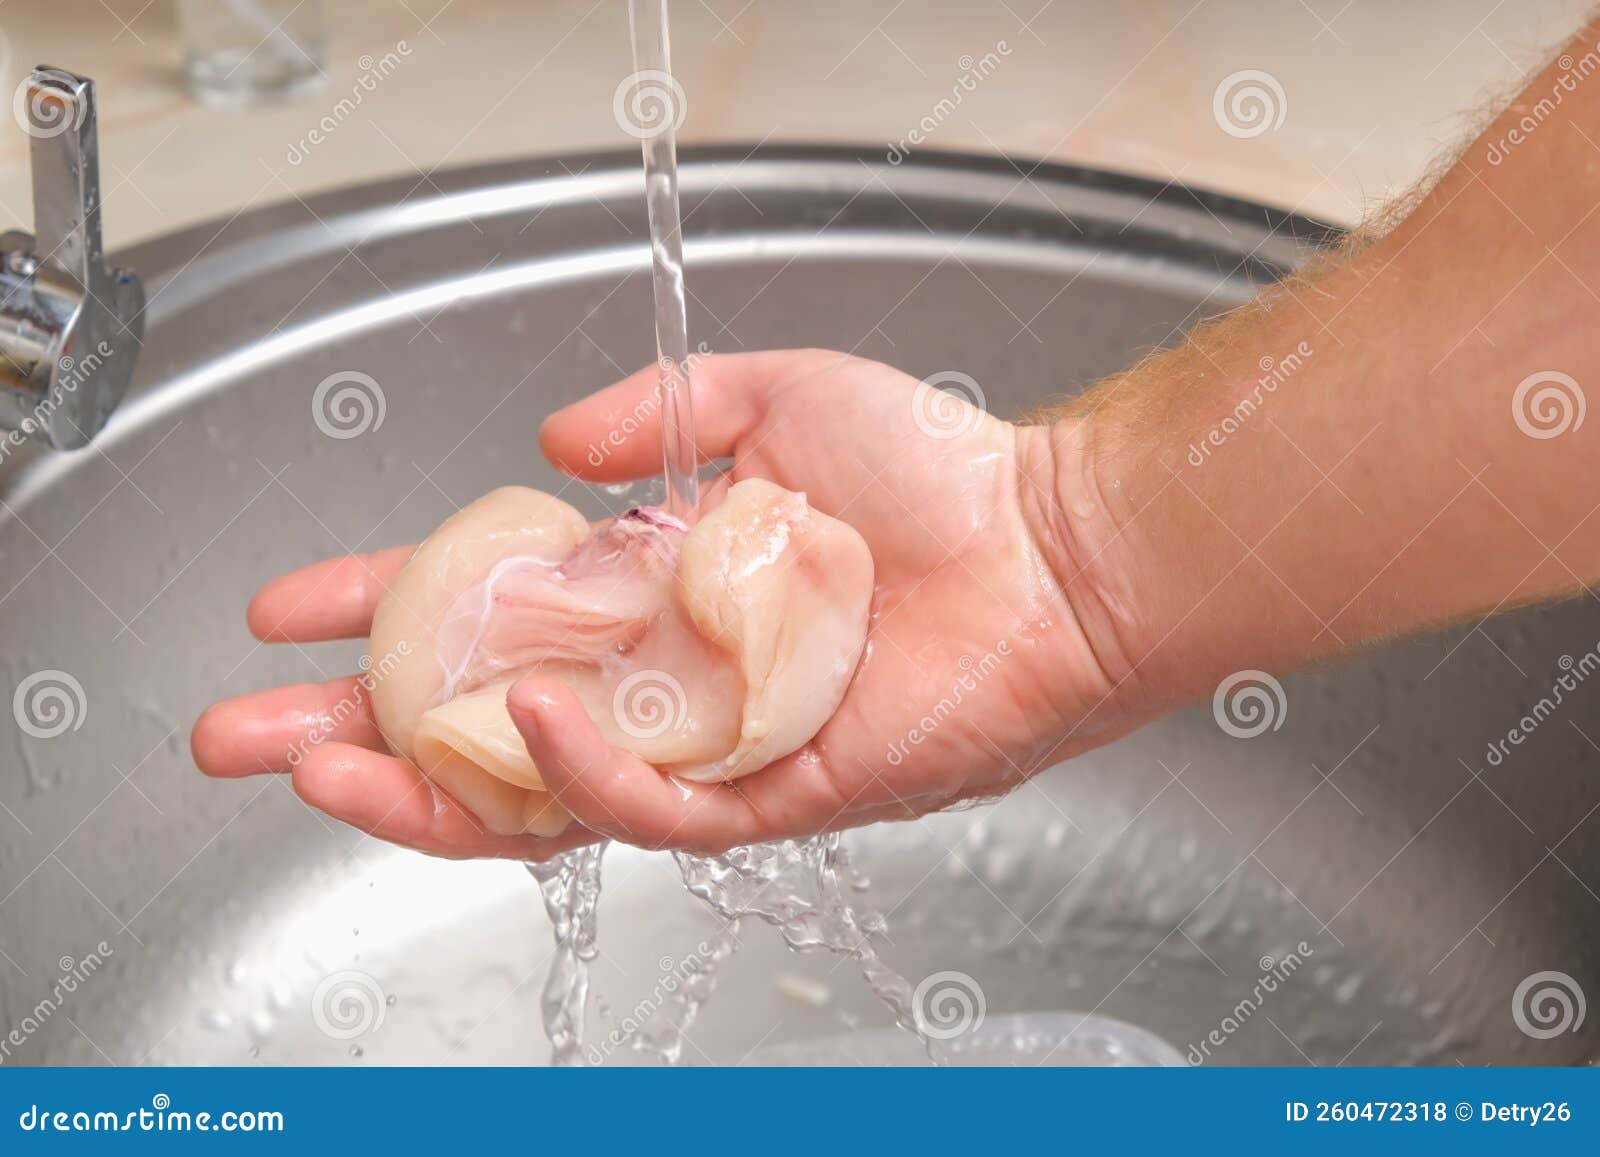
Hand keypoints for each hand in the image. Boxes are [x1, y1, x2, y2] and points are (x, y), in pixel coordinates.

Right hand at [192, 350, 1132, 856]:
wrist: (1046, 548)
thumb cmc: (935, 478)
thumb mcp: (776, 398)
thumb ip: (661, 412)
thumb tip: (553, 440)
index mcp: (648, 594)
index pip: (484, 615)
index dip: (380, 610)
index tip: (287, 606)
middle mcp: (660, 679)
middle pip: (478, 728)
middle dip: (351, 733)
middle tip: (241, 734)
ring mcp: (706, 746)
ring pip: (535, 800)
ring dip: (417, 789)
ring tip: (317, 767)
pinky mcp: (766, 796)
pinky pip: (649, 803)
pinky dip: (576, 769)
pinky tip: (524, 714)